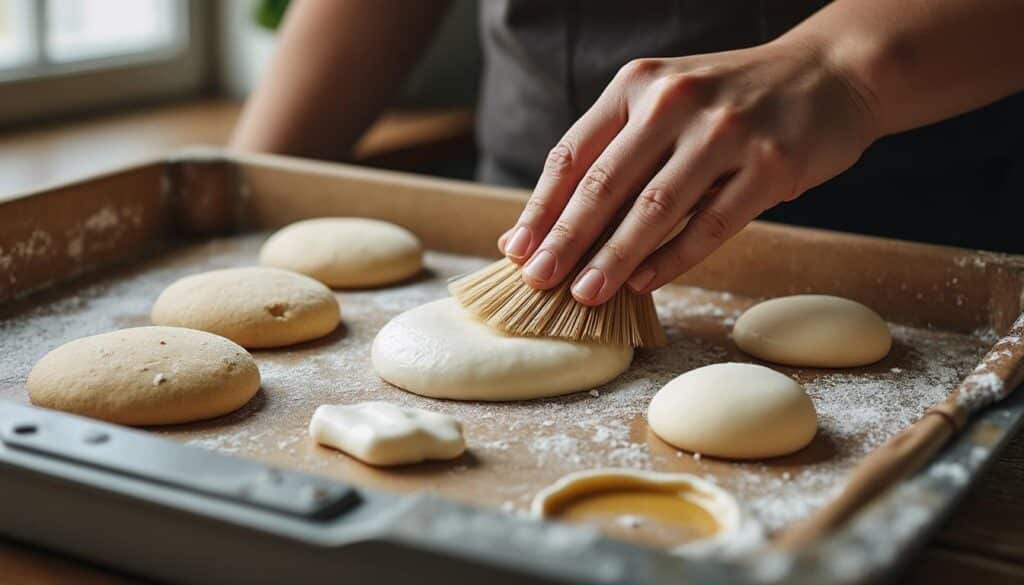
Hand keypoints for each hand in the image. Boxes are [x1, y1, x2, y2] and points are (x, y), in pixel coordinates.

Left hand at [498, 38, 879, 304]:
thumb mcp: (667, 102)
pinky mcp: (770, 164)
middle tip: (537, 281)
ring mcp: (725, 131)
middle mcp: (674, 101)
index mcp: (638, 84)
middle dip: (565, 239)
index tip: (515, 250)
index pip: (572, 153)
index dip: (541, 206)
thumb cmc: (733, 100)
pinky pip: (711, 224)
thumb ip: (616, 153)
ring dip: (613, 257)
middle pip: (605, 183)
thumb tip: (554, 225)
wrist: (833, 72)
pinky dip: (674, 258)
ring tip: (584, 294)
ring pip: (654, 207)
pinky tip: (645, 283)